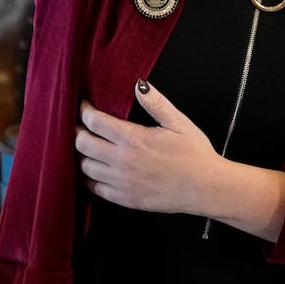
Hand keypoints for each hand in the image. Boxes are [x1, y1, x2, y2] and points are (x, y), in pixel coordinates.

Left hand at [76, 83, 220, 214]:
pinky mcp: (125, 199)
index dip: (84, 111)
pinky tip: (97, 170)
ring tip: (89, 148)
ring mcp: (122, 182)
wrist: (206, 188)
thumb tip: (138, 84)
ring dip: (83, 155)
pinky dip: (90, 179)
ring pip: (85, 167)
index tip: (84, 106)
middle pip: (82, 144)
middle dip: (78, 132)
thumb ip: (155, 103)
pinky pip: (95, 189)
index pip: (94, 122)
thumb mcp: (179, 123)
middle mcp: (123, 161)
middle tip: (82, 127)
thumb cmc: (195, 154)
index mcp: (134, 139)